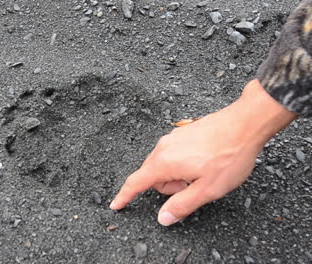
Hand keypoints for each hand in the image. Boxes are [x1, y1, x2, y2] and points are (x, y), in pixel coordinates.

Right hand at [109, 80, 296, 225]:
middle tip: (194, 187)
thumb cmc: (229, 154)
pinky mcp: (182, 133)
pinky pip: (172, 154)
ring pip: (163, 165)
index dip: (124, 196)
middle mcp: (163, 148)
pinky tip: (204, 162)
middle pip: (152, 176)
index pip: (136, 183)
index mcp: (164, 163)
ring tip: (202, 173)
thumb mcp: (208, 189)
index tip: (116, 204)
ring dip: (177, 175)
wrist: (246, 123)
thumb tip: (163, 217)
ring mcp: (172, 138)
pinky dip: (182, 163)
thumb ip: (182, 205)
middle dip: (169, 187)